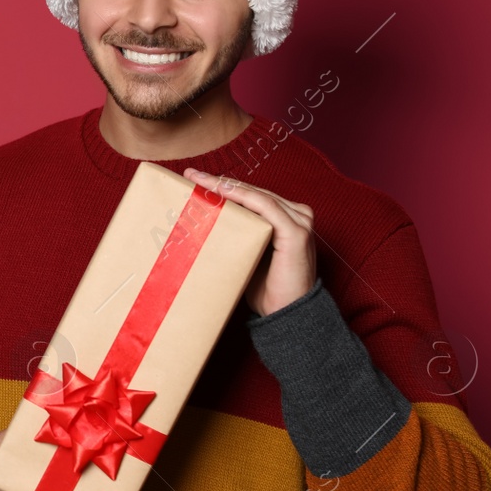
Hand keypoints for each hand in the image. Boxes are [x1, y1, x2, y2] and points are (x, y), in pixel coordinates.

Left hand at [183, 168, 316, 316]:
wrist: (286, 315)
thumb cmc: (266, 289)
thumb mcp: (247, 255)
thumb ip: (236, 236)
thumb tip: (201, 225)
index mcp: (286, 217)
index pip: (252, 195)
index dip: (224, 185)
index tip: (194, 179)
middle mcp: (296, 214)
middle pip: (252, 191)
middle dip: (220, 182)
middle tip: (190, 174)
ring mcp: (299, 221)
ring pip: (256, 195)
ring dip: (226, 185)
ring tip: (199, 180)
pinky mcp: (296, 232)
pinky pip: (265, 206)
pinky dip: (242, 197)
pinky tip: (220, 192)